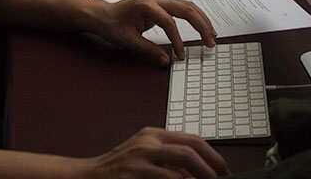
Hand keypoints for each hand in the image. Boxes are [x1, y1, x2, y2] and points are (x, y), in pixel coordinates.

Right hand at [83, 126, 228, 178]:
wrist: (87, 177)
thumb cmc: (119, 171)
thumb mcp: (145, 158)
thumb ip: (169, 162)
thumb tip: (199, 173)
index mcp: (154, 135)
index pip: (192, 139)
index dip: (213, 156)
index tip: (223, 171)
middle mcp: (149, 141)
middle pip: (191, 148)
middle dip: (212, 167)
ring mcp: (141, 157)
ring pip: (182, 161)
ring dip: (201, 176)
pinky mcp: (134, 173)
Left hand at [96, 0, 215, 63]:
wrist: (103, 14)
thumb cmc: (113, 26)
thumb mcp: (129, 41)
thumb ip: (149, 50)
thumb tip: (166, 60)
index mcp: (146, 6)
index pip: (170, 23)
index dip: (178, 40)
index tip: (181, 56)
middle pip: (186, 9)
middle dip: (201, 25)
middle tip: (210, 41)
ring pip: (188, 5)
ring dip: (201, 19)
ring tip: (211, 34)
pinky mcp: (161, 3)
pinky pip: (182, 7)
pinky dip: (194, 16)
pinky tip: (201, 25)